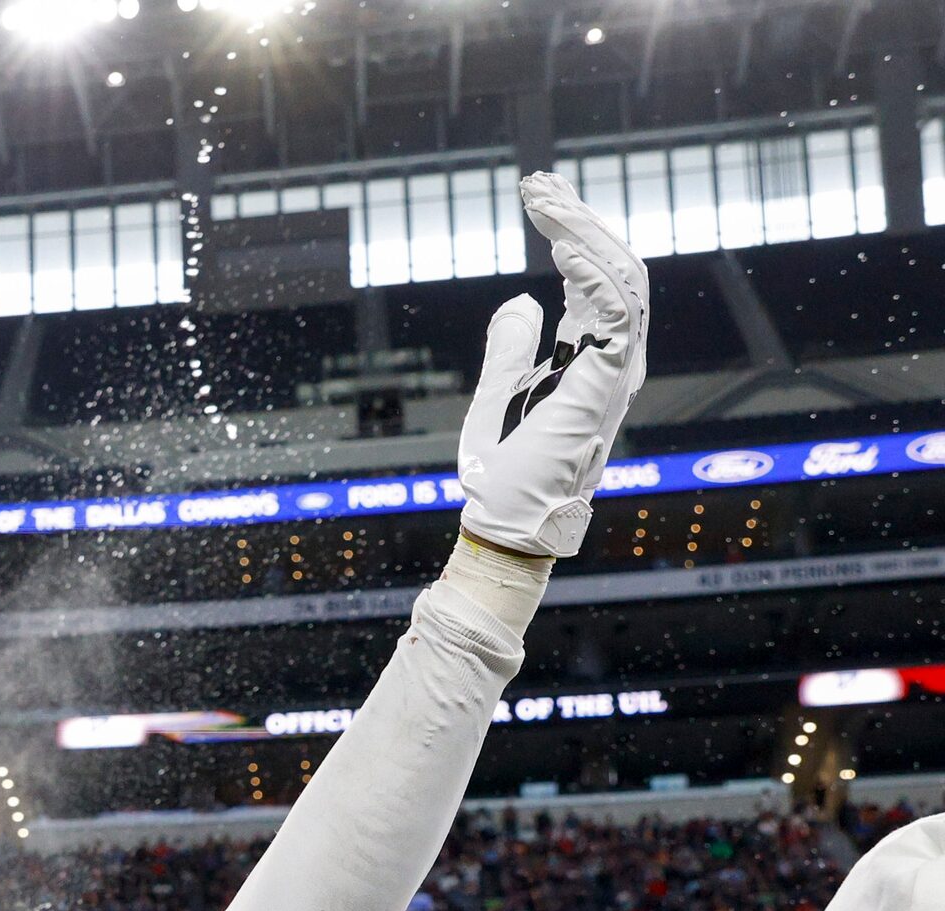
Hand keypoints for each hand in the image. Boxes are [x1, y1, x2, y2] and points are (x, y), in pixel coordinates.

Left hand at [457, 171, 648, 558]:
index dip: (573, 231)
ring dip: (583, 231)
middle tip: (538, 183)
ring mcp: (616, 368)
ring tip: (544, 199)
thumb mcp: (497, 392)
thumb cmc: (503, 470)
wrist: (504, 519)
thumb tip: (520, 300)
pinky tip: (559, 242)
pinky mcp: (606, 380)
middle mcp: (614, 357)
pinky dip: (591, 269)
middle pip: (615, 266)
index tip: (538, 195)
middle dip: (579, 218)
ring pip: (622, 276)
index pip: (597, 277)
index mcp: (591, 356)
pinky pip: (615, 310)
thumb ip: (510, 347)